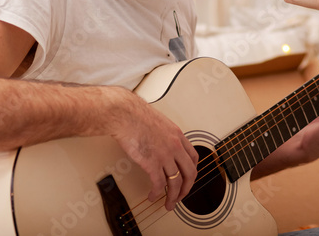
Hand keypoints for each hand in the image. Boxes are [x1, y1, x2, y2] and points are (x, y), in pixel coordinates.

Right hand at [109, 91, 198, 210]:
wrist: (125, 114)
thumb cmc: (136, 116)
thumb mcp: (159, 123)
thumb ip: (165, 135)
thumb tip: (162, 144)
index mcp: (178, 135)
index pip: (193, 158)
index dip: (192, 171)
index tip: (188, 178)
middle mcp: (175, 146)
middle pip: (189, 173)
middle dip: (186, 189)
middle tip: (181, 197)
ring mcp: (165, 155)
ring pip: (175, 182)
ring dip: (172, 196)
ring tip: (168, 204)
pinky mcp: (152, 163)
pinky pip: (158, 184)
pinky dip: (156, 193)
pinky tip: (152, 196)